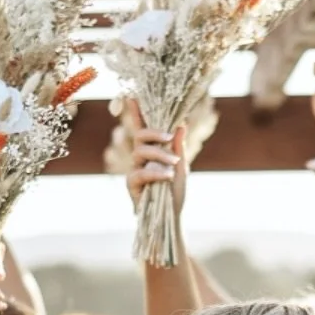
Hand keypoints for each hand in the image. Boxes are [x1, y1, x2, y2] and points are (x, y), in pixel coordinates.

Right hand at [126, 101, 187, 217]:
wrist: (172, 218)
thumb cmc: (176, 193)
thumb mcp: (182, 168)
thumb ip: (179, 147)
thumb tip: (181, 125)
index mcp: (153, 151)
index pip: (143, 128)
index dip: (137, 112)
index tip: (133, 96)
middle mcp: (141, 158)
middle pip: (140, 136)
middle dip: (154, 133)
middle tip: (169, 138)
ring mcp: (134, 170)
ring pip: (139, 152)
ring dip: (159, 155)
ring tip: (174, 164)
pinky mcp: (132, 185)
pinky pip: (139, 173)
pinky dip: (155, 173)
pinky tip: (167, 176)